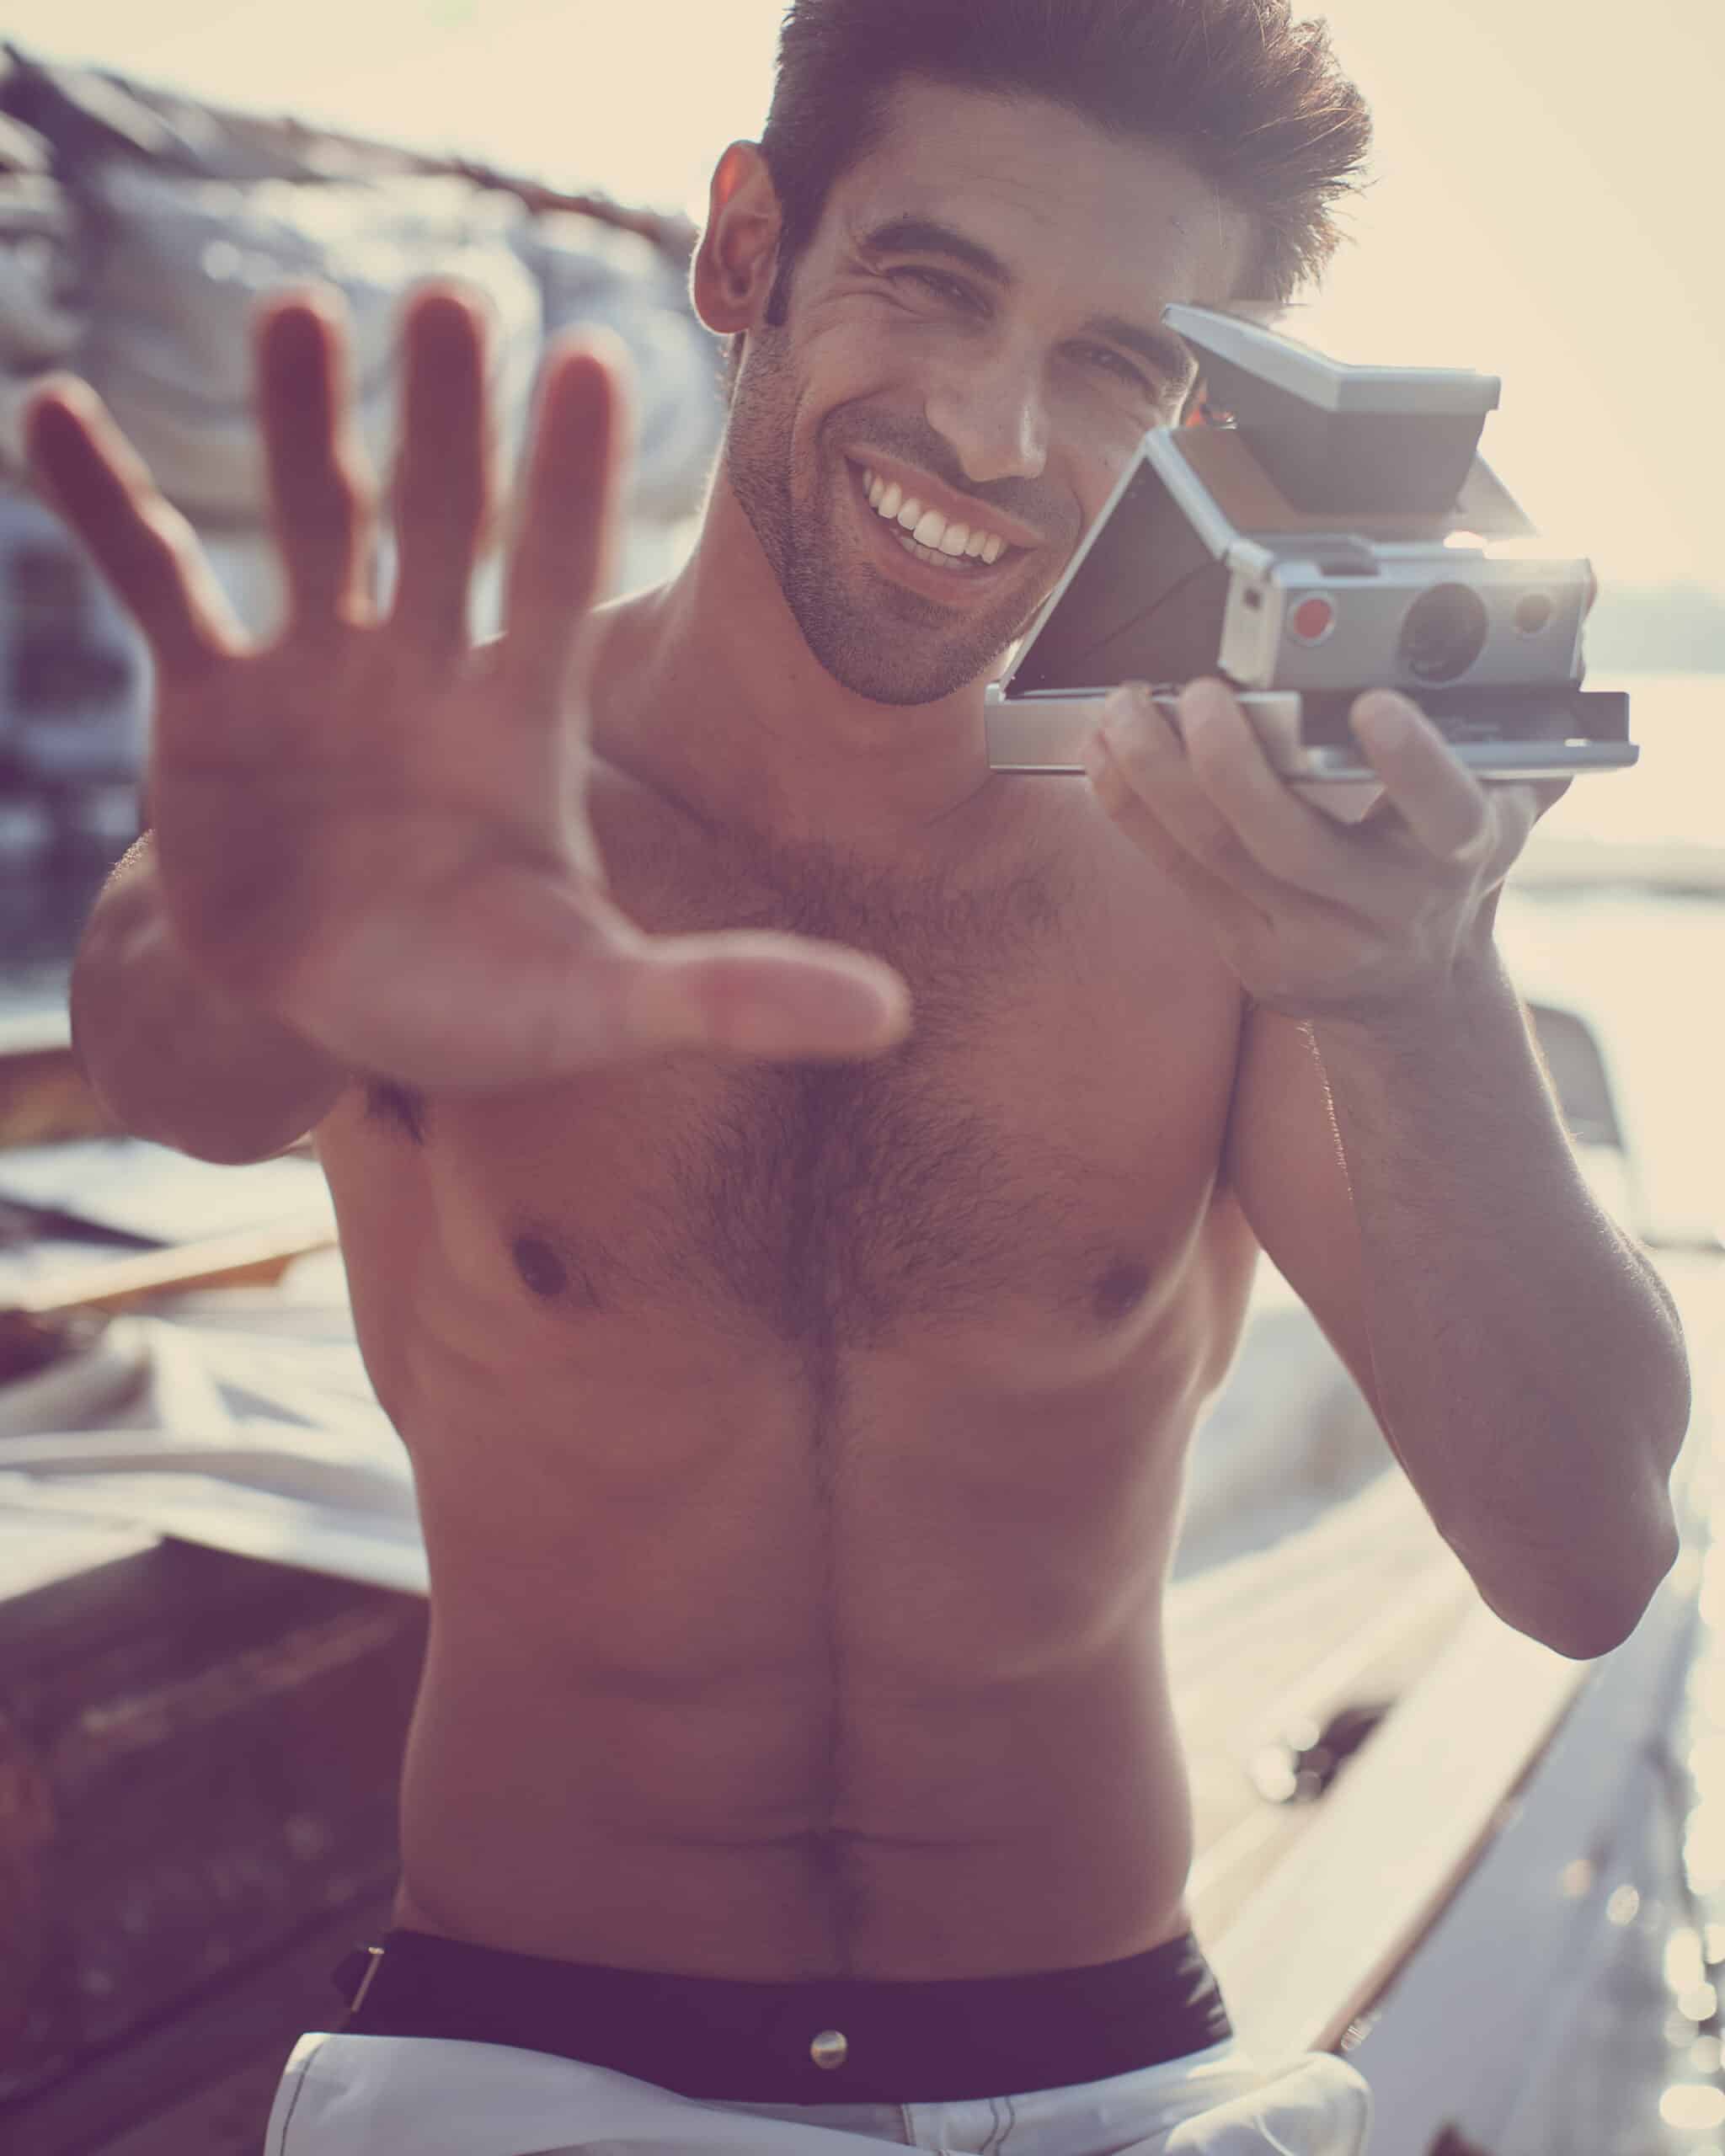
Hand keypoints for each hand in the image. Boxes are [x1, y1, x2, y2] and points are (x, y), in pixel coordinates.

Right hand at [25, 287, 909, 1089]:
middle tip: (457, 300)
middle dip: (450, 420)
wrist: (318, 1017)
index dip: (570, 481)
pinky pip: (159, 584)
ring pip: (315, 524)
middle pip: (445, 519)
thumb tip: (895, 1019)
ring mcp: (315, 675)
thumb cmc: (473, 1005)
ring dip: (305, 426)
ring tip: (297, 312)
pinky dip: (111, 506)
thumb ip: (729, 996)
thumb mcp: (601, 1007)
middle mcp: (427, 669)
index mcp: (523, 718)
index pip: (556, 577)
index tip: (595, 362)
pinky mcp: (206, 703)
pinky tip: (58, 410)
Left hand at [1083, 677, 1569, 1021]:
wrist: (1419, 990)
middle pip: (1293, 843)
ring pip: (1218, 857)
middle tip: (1200, 689)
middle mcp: (1385, 909)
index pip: (1445, 812)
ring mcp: (1311, 941)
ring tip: (1123, 707)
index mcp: (1459, 857)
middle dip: (1232, 763)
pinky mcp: (1250, 956)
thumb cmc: (1451, 869)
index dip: (1412, 763)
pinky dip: (1133, 809)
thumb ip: (1517, 732)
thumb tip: (1560, 632)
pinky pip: (1179, 875)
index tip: (1374, 705)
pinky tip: (1104, 754)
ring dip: (1157, 776)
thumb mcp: (1503, 807)